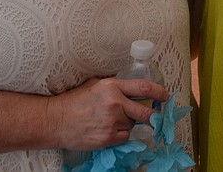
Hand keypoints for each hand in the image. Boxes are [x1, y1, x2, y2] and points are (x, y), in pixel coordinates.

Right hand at [47, 77, 168, 150]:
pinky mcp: (108, 138)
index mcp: (113, 87)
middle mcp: (115, 103)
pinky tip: (107, 129)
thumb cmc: (75, 101)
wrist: (56, 121)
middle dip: (153, 115)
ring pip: (133, 125)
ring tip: (111, 120)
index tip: (165, 96)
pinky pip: (125, 137)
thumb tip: (134, 88)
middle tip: (154, 115)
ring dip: (128, 123)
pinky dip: (120, 134)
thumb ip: (116, 86)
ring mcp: (112, 122)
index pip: (144, 88)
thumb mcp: (96, 85)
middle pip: (146, 112)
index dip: (159, 92)